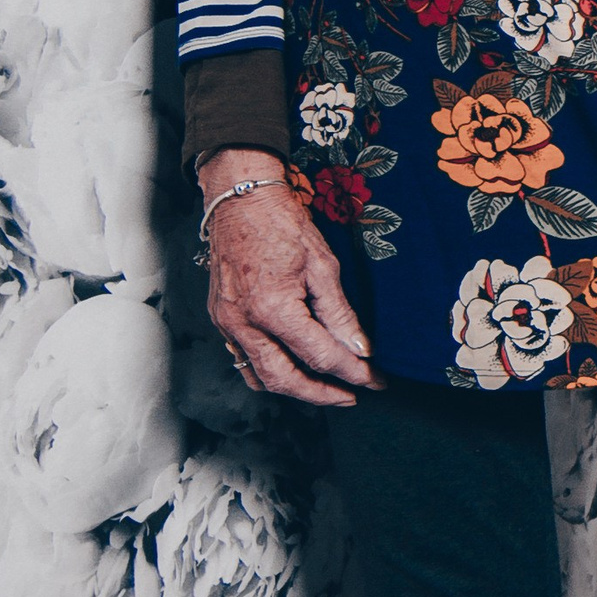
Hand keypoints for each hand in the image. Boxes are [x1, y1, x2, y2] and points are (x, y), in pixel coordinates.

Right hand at [202, 162, 379, 401]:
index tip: (374, 380)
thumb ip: (340, 314)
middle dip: (322, 394)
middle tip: (351, 396)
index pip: (319, 356)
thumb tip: (360, 349)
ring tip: (326, 389)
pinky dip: (269, 372)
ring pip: (260, 377)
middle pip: (285, 379)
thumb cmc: (283, 225)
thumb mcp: (323, 265)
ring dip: (294, 389)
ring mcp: (227, 325)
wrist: (241, 201)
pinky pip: (243, 360)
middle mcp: (244, 324)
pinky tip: (292, 368)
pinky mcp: (221, 320)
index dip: (351, 372)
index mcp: (273, 309)